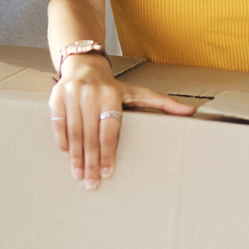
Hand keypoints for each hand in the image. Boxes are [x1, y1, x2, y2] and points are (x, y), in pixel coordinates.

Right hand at [49, 57, 193, 189]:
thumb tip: (191, 112)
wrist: (84, 65)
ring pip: (74, 132)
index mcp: (111, 96)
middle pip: (91, 136)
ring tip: (78, 175)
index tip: (107, 173)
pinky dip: (62, 141)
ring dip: (75, 157)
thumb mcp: (138, 93)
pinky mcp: (56, 97)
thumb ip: (163, 104)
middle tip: (91, 183)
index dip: (108, 154)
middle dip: (90, 162)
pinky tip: (67, 155)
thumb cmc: (113, 87)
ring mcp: (72, 95)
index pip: (109, 131)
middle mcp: (90, 95)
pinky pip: (58, 124)